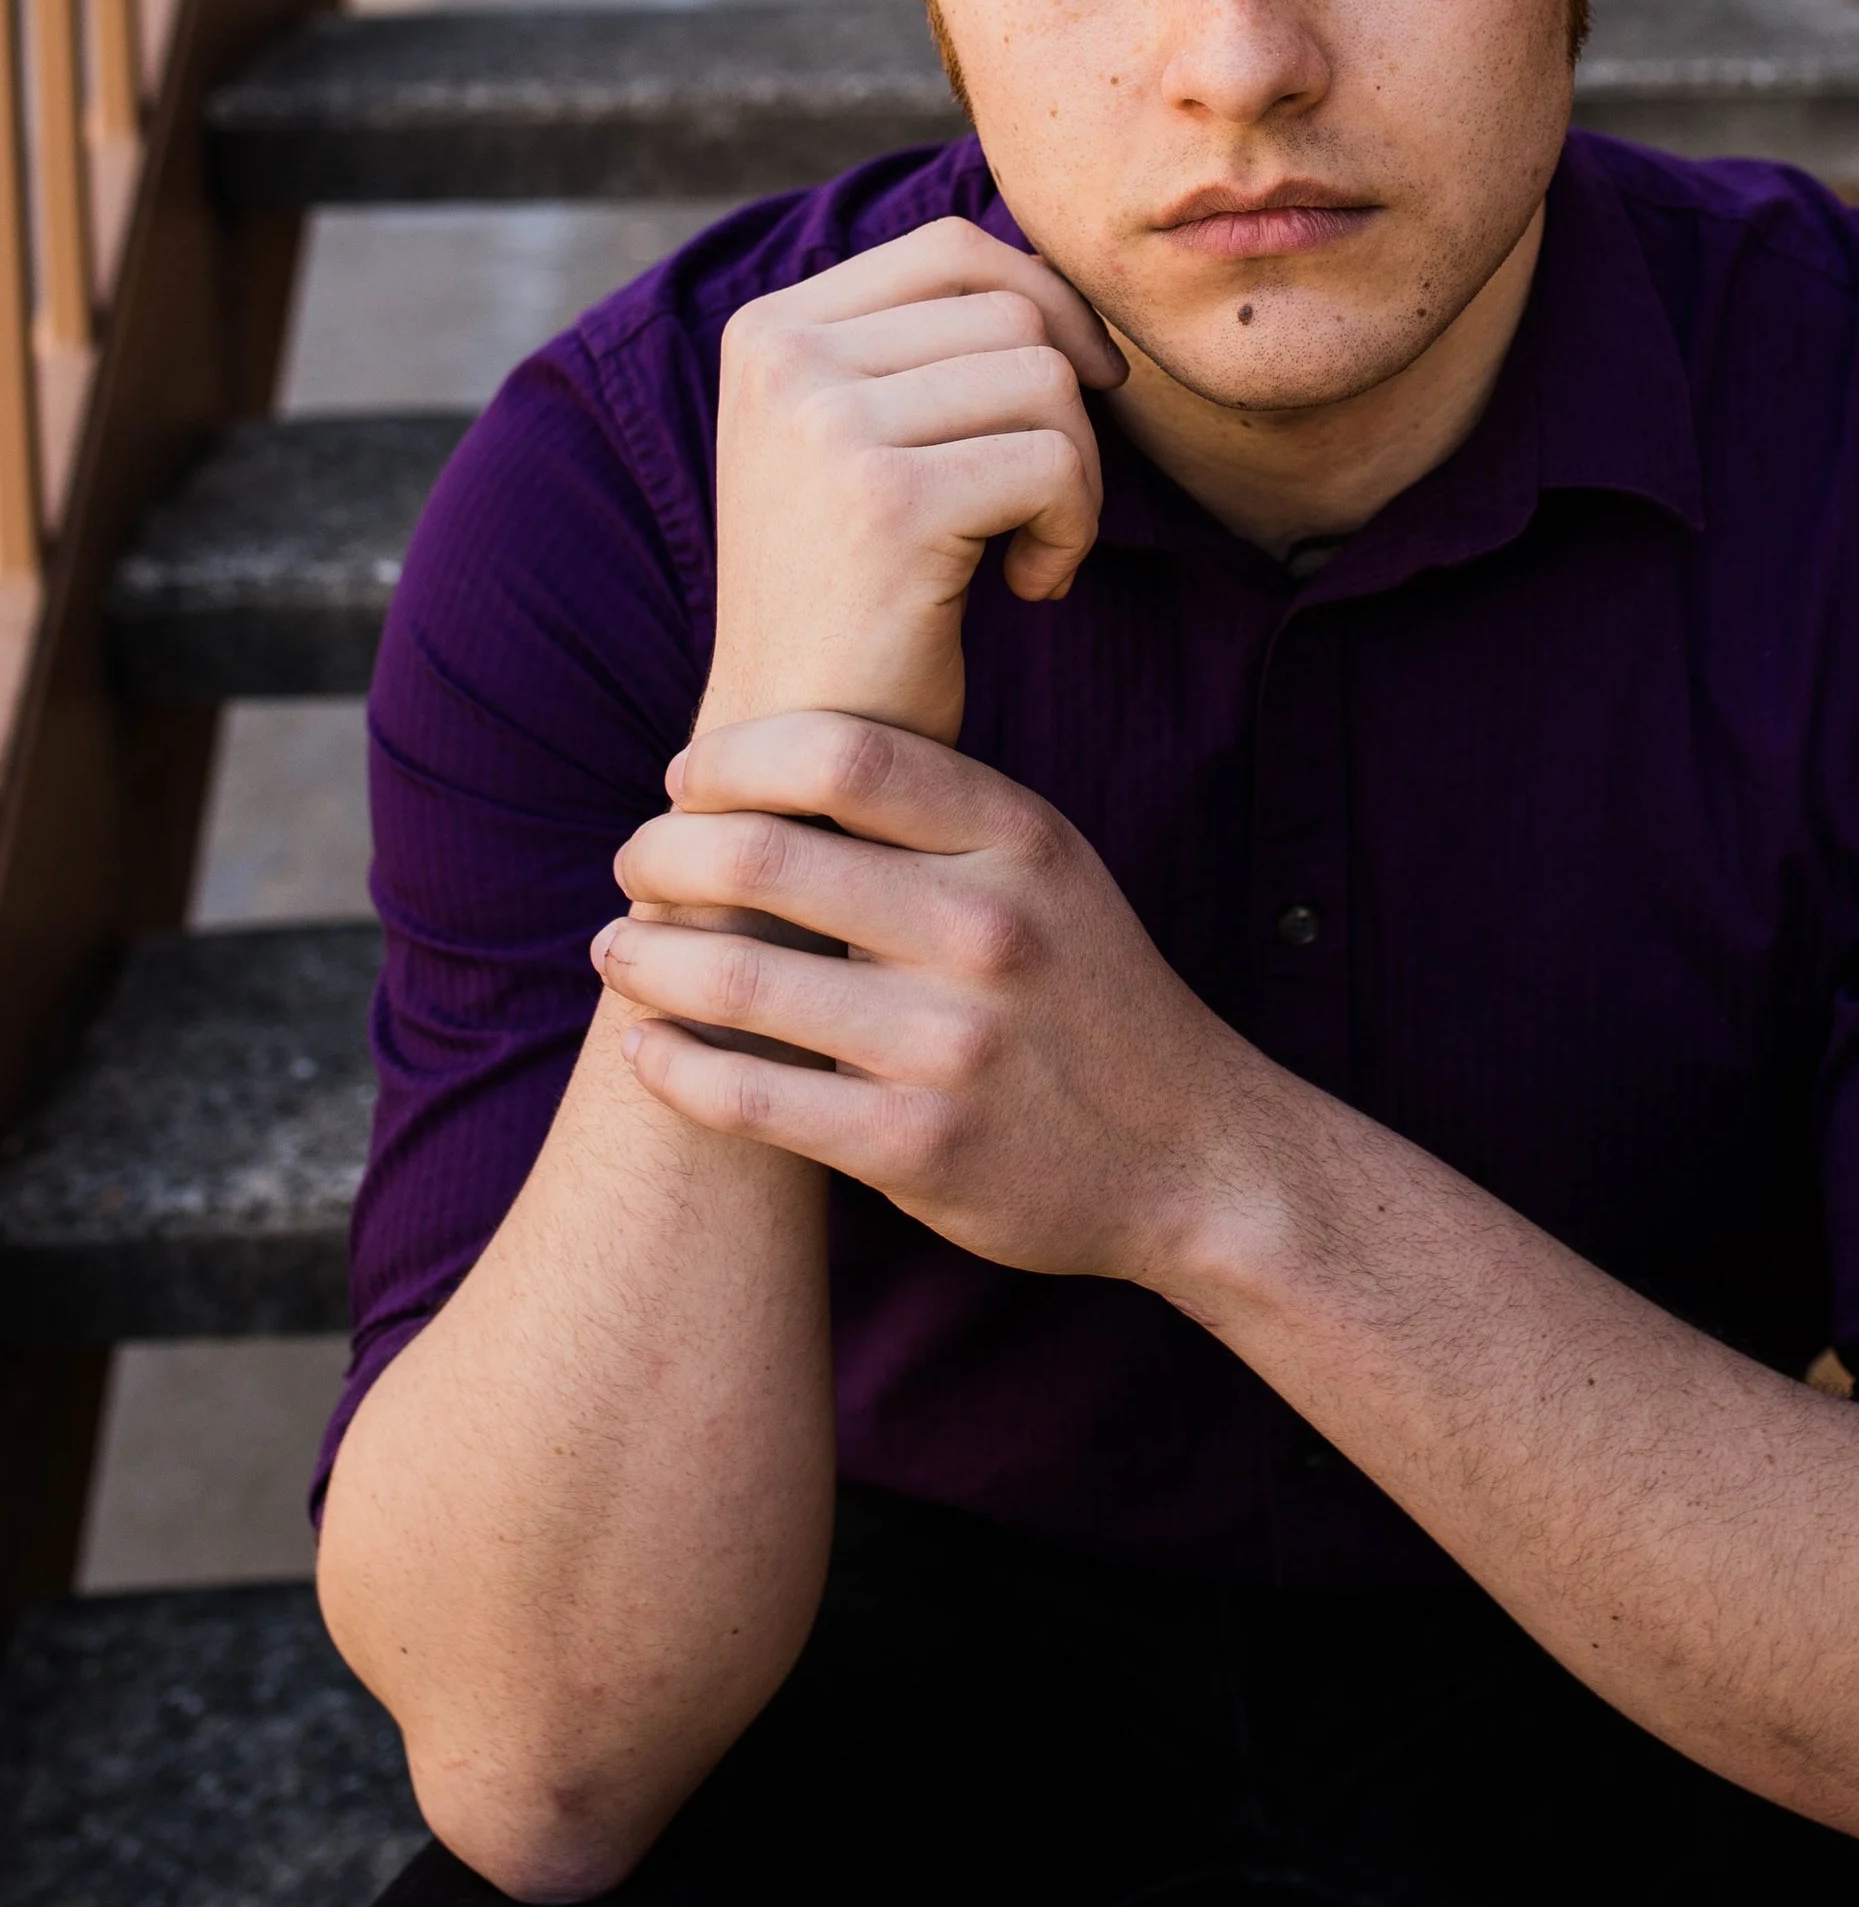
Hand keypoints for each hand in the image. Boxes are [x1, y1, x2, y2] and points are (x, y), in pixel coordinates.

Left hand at [594, 711, 1289, 1283]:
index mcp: (1021, 839)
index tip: (685, 779)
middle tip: (633, 866)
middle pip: (764, 854)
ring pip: (733, 974)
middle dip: (660, 853)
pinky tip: (647, 1048)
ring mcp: (953, 1043)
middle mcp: (989, 928)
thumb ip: (934, 815)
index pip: (842, 750)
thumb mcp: (1048, 870)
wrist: (1192, 1156)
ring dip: (641, 957)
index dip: (733, 756)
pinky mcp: (916, 1147)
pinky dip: (670, 1064)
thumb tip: (766, 761)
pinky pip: (745, 1096)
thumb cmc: (1088, 996)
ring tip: (619, 950)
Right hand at [706, 217, 1126, 743]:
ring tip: (1028, 550)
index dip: (1048, 307)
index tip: (1082, 393)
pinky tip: (1030, 588)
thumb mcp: (852, 445)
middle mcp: (783, 357)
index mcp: (768, 329)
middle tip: (1040, 508)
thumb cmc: (851, 599)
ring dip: (1075, 475)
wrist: (794, 749)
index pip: (953, 251)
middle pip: (1014, 311)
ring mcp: (826, 424)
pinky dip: (1073, 530)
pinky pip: (1056, 463)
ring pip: (1046, 380)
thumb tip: (1059, 278)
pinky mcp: (888, 501)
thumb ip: (919, 351)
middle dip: (1065, 411)